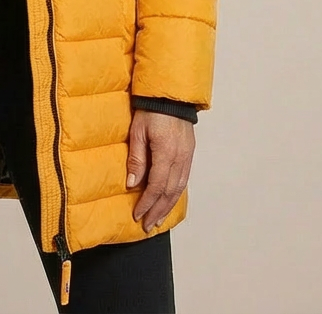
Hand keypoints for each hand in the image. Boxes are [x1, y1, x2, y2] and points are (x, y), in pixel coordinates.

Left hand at [127, 109, 195, 231]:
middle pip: (169, 192)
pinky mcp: (189, 154)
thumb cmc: (151, 110)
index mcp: (166, 153)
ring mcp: (187, 157)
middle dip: (158, 211)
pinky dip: (177, 194)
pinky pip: (184, 180)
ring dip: (168, 206)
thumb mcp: (138, 132)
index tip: (137, 215)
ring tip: (158, 220)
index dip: (147, 203)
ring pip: (179, 189)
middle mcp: (180, 158)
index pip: (156, 186)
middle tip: (147, 226)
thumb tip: (132, 184)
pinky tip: (170, 201)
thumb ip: (136, 159)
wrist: (171, 95)